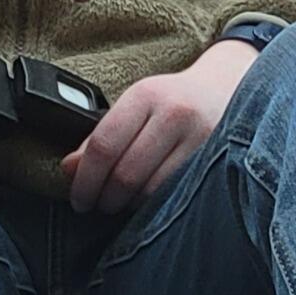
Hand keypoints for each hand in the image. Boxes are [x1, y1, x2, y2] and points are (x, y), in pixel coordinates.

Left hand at [59, 38, 259, 215]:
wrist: (227, 88)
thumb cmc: (171, 102)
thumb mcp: (133, 107)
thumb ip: (99, 138)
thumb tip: (68, 170)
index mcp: (145, 95)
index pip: (104, 145)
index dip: (85, 179)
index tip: (78, 199)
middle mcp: (175, 113)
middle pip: (126, 173)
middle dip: (105, 198)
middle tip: (97, 206)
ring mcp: (202, 137)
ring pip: (153, 190)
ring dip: (131, 205)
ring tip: (123, 202)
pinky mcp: (220, 159)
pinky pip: (179, 194)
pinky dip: (158, 204)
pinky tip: (150, 201)